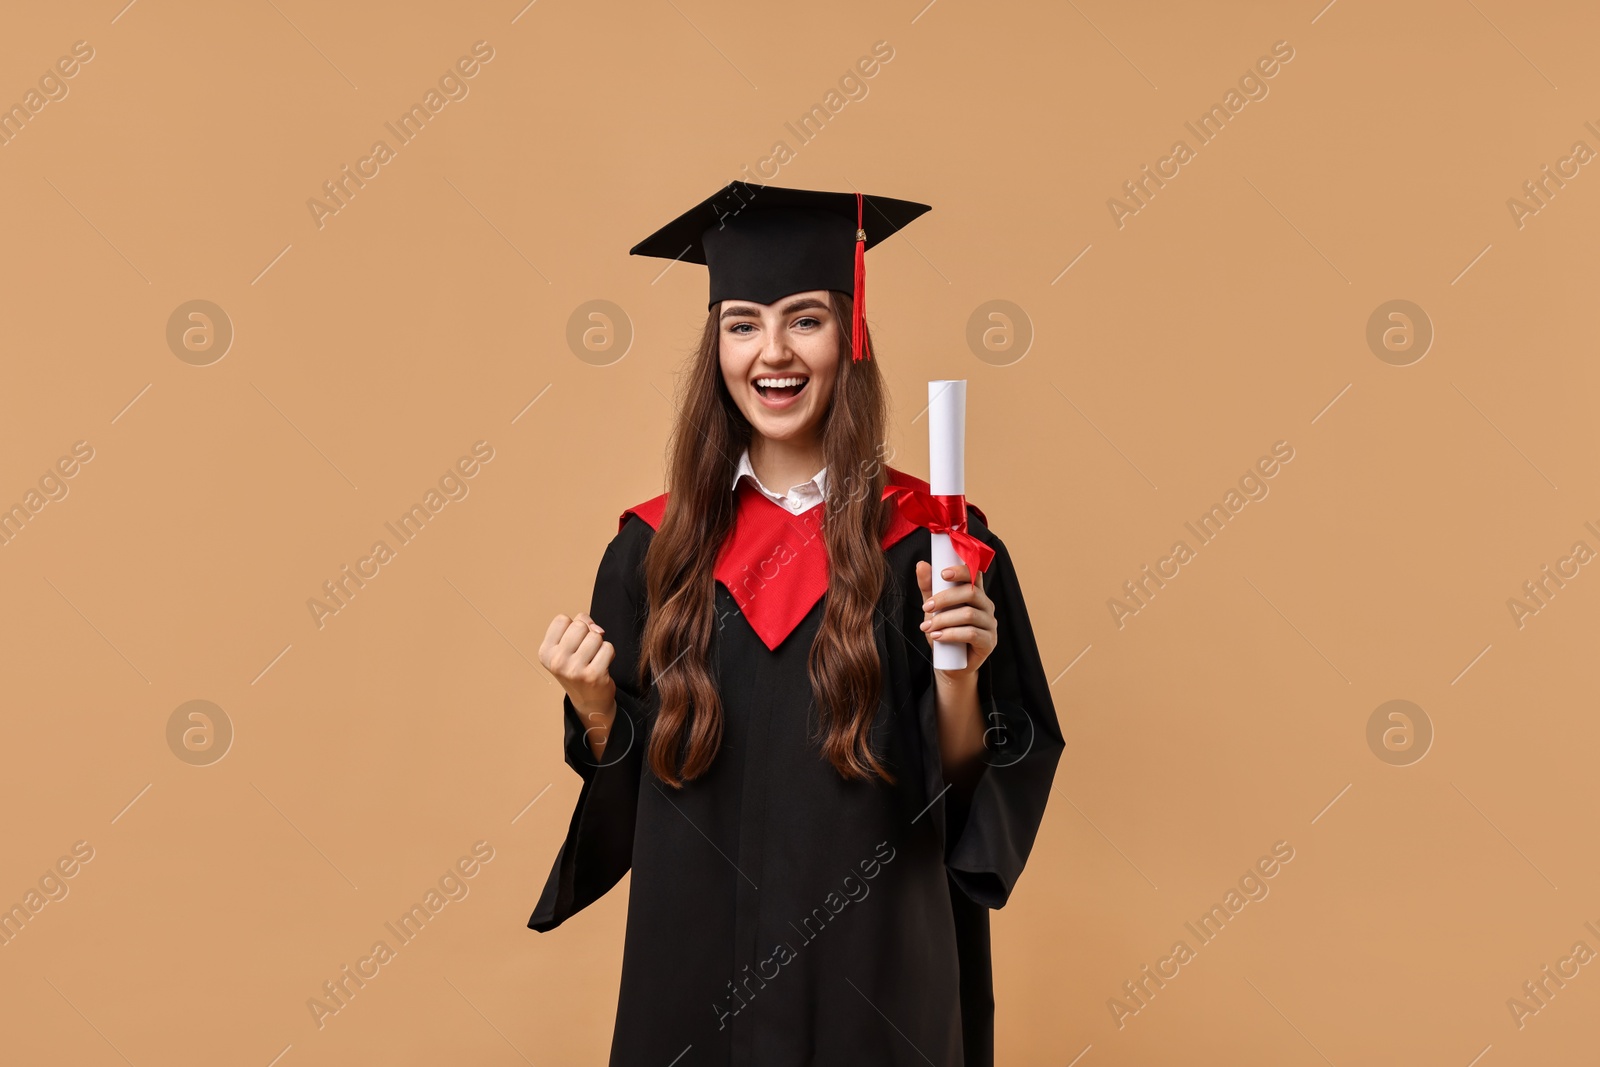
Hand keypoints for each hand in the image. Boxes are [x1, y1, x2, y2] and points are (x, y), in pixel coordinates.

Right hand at [539, 612, 616, 754]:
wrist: (589, 701)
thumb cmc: (578, 667)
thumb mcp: (568, 647)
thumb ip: (579, 626)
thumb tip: (598, 630)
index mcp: (545, 652)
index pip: (562, 619)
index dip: (573, 627)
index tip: (573, 642)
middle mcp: (556, 661)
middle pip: (579, 625)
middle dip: (587, 634)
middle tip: (585, 651)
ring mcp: (574, 670)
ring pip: (596, 636)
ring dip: (599, 645)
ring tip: (593, 658)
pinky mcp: (593, 675)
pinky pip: (608, 648)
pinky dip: (609, 654)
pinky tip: (602, 665)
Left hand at [915, 561, 997, 680]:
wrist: (950, 664)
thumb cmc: (944, 632)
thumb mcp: (933, 609)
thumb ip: (928, 588)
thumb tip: (922, 565)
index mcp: (975, 593)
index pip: (975, 574)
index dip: (962, 570)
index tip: (943, 574)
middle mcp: (986, 606)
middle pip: (970, 593)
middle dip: (945, 598)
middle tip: (926, 607)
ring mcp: (990, 624)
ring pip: (969, 614)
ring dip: (944, 619)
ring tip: (927, 627)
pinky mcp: (989, 642)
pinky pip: (972, 633)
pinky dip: (951, 634)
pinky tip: (938, 637)